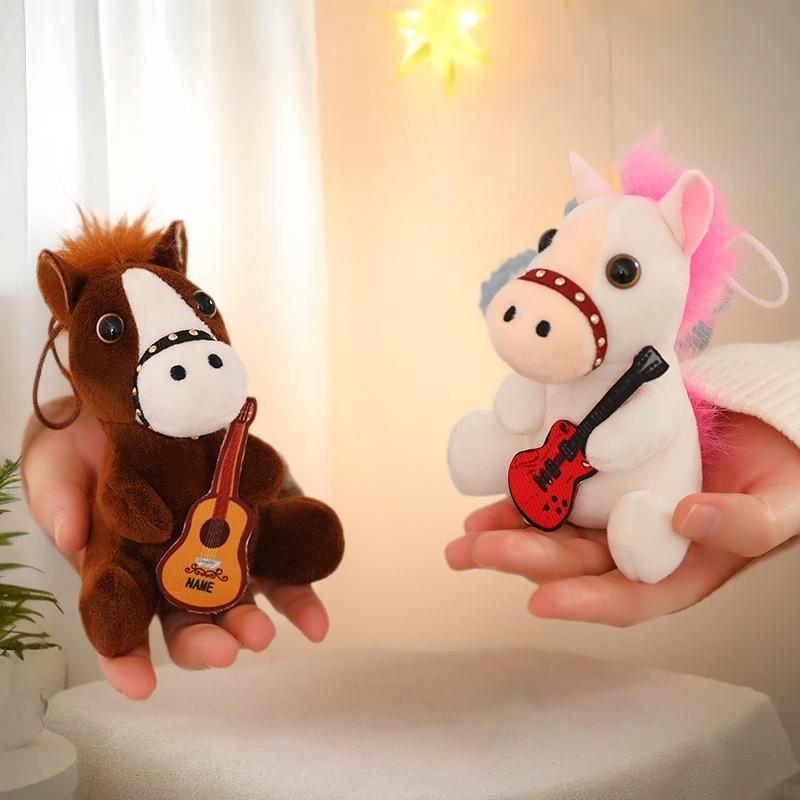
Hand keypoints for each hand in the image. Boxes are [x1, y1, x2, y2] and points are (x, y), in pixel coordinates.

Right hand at [22, 399, 328, 699]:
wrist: (129, 403)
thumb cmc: (81, 448)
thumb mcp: (55, 464)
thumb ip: (57, 497)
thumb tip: (70, 536)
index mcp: (118, 568)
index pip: (120, 626)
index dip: (126, 659)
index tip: (139, 685)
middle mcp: (169, 567)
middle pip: (186, 618)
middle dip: (204, 640)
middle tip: (223, 650)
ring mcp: (215, 546)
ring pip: (235, 599)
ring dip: (252, 621)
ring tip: (265, 634)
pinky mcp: (253, 522)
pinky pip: (280, 564)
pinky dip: (298, 594)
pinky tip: (315, 622)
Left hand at [446, 413, 799, 625]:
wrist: (771, 428)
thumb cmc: (785, 478)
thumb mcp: (782, 506)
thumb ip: (744, 524)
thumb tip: (686, 517)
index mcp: (681, 567)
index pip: (629, 596)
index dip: (586, 601)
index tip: (542, 600)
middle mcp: (639, 544)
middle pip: (576, 561)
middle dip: (524, 558)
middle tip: (475, 552)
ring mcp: (616, 509)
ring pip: (556, 528)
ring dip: (509, 532)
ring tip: (467, 536)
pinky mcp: (602, 476)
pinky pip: (558, 486)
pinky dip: (525, 490)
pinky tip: (493, 493)